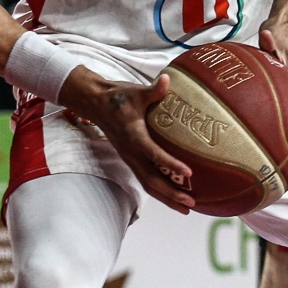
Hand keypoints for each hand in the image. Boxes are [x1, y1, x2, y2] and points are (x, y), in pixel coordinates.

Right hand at [60, 69, 194, 212]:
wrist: (95, 103)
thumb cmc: (118, 97)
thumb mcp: (136, 92)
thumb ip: (153, 91)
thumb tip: (166, 79)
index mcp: (133, 136)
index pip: (153, 154)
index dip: (170, 165)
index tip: (189, 173)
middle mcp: (130, 153)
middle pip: (151, 180)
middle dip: (171, 193)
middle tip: (191, 202)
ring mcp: (130, 159)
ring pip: (148, 184)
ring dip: (167, 198)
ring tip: (187, 207)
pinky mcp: (131, 160)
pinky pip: (146, 180)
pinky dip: (160, 191)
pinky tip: (175, 196)